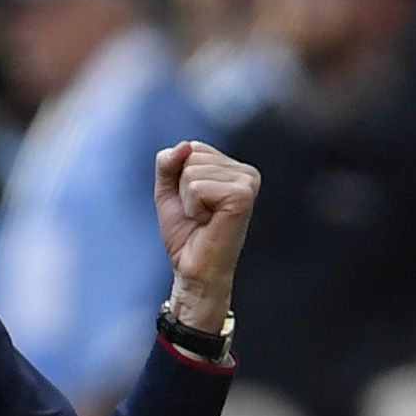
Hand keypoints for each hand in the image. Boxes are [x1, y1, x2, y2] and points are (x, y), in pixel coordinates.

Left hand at [155, 142, 260, 332]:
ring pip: (191, 172)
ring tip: (204, 219)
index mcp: (233, 167)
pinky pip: (196, 187)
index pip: (191, 147)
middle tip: (199, 214)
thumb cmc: (185, 233)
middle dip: (182, 188)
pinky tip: (208, 222)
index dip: (179, 178)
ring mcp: (247, 182)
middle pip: (191, 156)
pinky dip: (193, 207)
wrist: (193, 270)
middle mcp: (245, 171)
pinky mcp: (242, 196)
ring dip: (188, 200)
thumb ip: (169, 162)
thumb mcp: (168, 190)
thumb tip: (185, 145)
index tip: (194, 202)